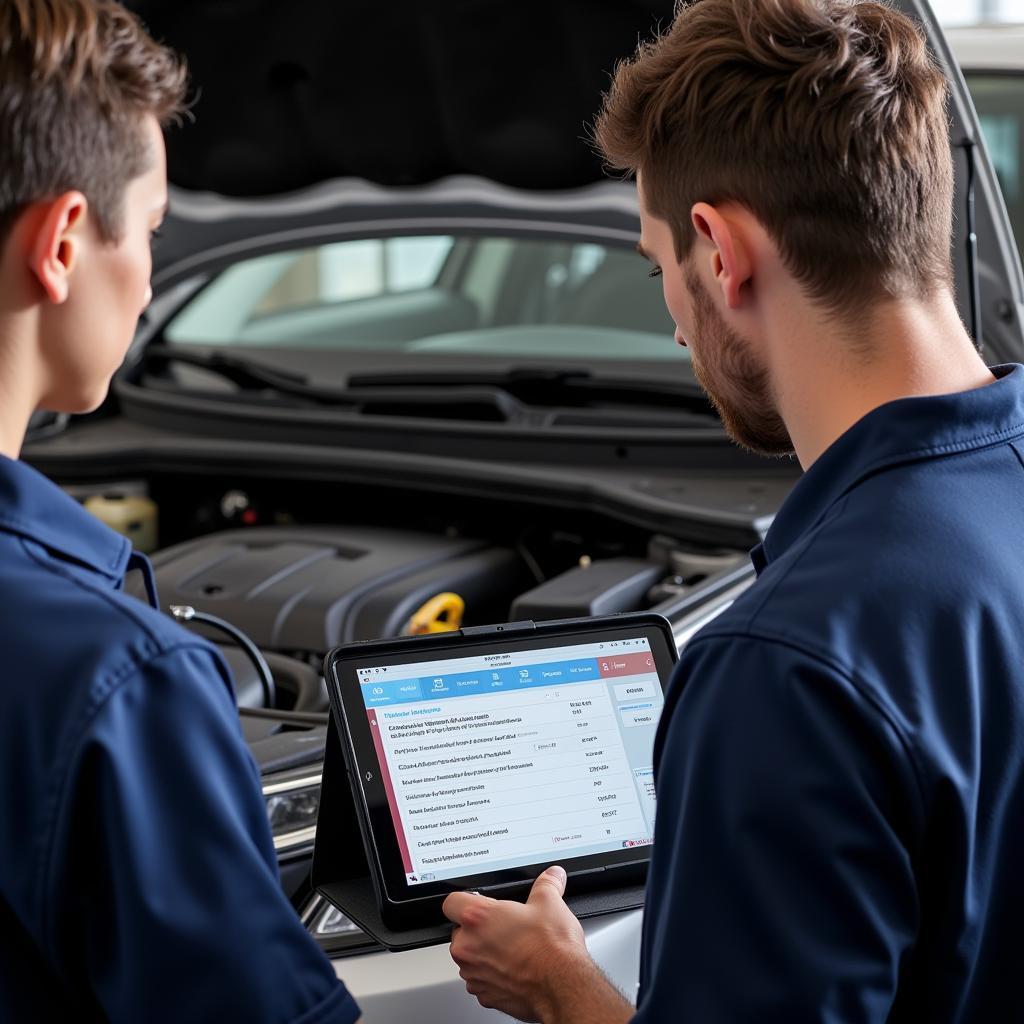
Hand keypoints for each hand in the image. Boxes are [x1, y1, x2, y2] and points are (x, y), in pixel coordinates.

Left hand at [443, 865, 589, 1021]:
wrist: (562, 986)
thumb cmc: (551, 949)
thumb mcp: (550, 902)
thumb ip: (546, 883)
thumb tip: (552, 875)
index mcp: (478, 918)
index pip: (452, 902)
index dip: (465, 900)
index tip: (476, 902)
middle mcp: (469, 947)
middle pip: (460, 932)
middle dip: (478, 930)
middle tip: (504, 928)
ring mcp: (474, 974)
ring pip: (470, 959)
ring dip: (484, 955)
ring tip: (512, 950)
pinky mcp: (484, 996)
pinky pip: (481, 981)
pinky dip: (493, 977)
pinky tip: (515, 970)